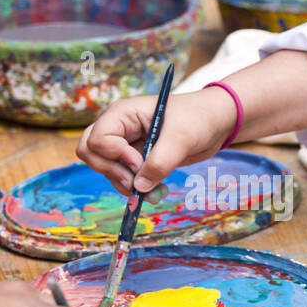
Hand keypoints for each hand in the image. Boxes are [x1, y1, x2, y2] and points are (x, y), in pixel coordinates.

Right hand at [77, 91, 236, 194]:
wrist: (216, 123)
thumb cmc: (198, 118)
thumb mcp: (181, 139)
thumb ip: (159, 162)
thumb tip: (139, 188)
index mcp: (123, 113)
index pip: (98, 139)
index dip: (115, 156)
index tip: (140, 162)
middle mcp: (119, 128)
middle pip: (90, 153)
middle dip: (111, 172)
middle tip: (136, 183)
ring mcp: (126, 144)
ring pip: (106, 170)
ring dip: (126, 185)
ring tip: (156, 193)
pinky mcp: (136, 159)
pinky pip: (123, 178)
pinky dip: (135, 189)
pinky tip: (157, 191)